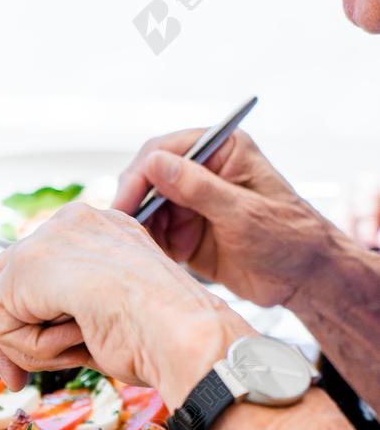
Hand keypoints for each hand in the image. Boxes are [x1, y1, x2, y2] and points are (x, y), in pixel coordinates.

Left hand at [0, 203, 250, 406]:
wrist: (185, 335)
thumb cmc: (162, 338)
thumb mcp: (104, 316)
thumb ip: (61, 315)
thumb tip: (9, 342)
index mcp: (96, 230)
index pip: (29, 270)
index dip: (20, 319)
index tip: (23, 363)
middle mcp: (71, 222)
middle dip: (0, 335)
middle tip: (14, 378)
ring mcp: (50, 237)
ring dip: (26, 347)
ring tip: (74, 351)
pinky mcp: (31, 263)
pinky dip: (30, 349)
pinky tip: (75, 340)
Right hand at [112, 129, 331, 306]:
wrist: (305, 279)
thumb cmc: (289, 238)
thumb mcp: (244, 214)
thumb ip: (198, 188)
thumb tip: (155, 164)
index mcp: (222, 150)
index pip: (165, 150)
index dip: (140, 175)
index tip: (125, 203)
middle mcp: (202, 171)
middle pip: (148, 178)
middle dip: (135, 203)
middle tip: (124, 230)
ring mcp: (192, 201)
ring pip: (146, 207)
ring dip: (141, 227)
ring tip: (143, 248)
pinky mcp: (186, 231)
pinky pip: (154, 233)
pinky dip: (149, 244)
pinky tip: (154, 257)